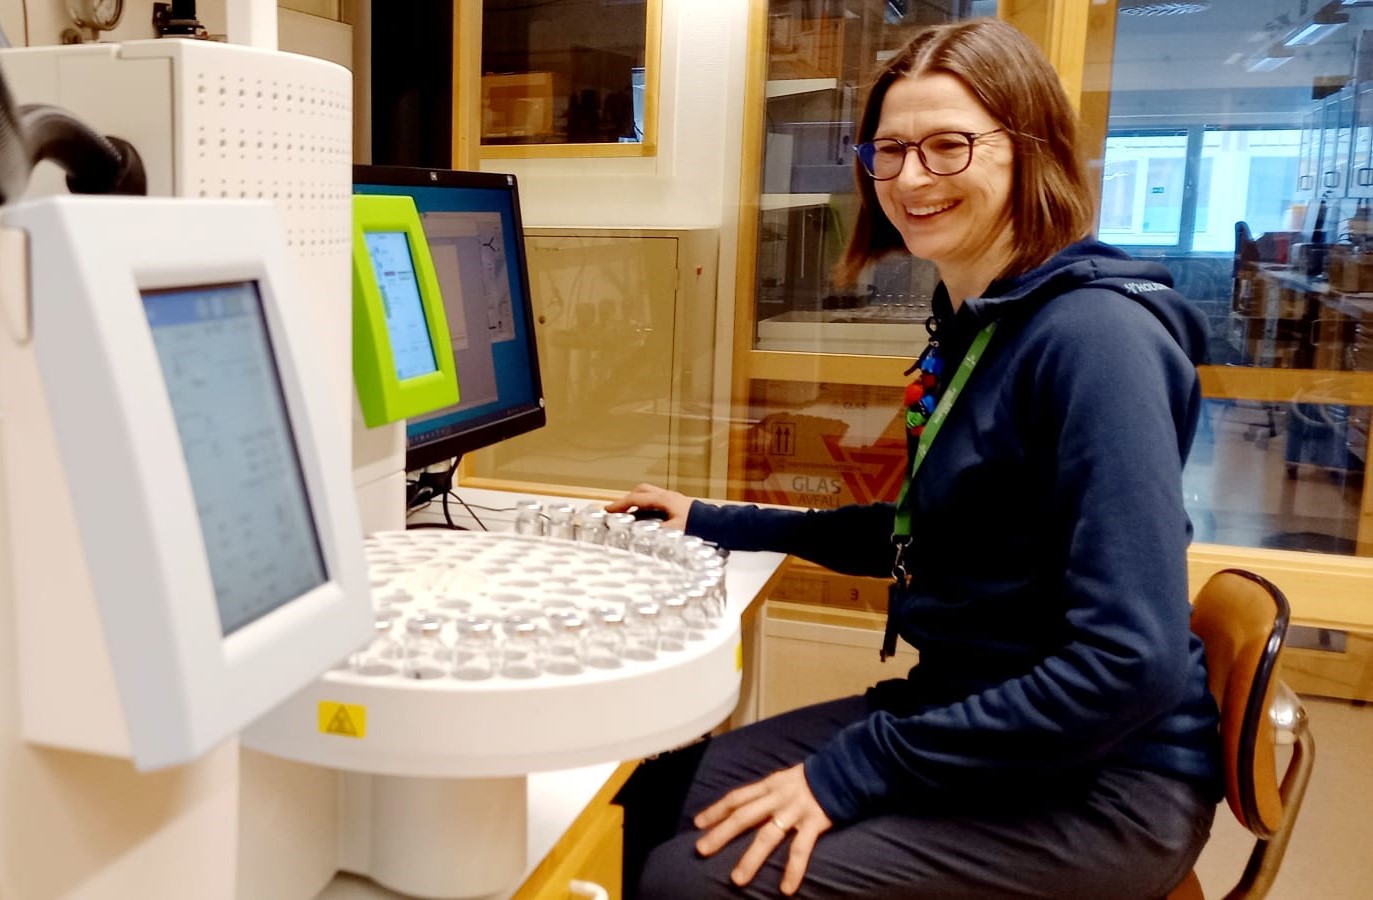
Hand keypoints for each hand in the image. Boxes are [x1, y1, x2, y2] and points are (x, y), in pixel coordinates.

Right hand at [605, 483, 692, 529]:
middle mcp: (667, 496)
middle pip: (641, 491)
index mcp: (663, 499)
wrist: (717, 524)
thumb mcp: (674, 532)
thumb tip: (640, 534)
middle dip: (627, 499)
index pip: (636, 498)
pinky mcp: (677, 505)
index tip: (607, 510)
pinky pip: (656, 502)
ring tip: (627, 515)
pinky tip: (644, 519)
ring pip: (649, 495)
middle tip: (616, 510)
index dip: (620, 504)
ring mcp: (672, 499)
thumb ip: (656, 532)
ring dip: (636, 503)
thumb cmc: (698, 526)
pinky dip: (645, 507)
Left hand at [693, 764, 832, 895]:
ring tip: (737, 879)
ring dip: (750, 858)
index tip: (698, 823)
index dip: (717, 809)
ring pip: (767, 836)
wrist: (848, 767)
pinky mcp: (814, 822)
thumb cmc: (818, 776)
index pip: (737, 797)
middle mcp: (778, 797)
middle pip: (744, 816)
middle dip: (721, 833)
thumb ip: (771, 792)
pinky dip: (793, 870)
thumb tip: (753, 804)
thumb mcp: (788, 778)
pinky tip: (786, 888)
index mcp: (771, 785)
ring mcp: (795, 810)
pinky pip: (801, 849)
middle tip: (701, 850)